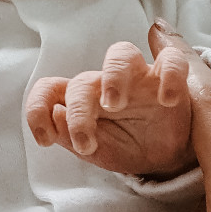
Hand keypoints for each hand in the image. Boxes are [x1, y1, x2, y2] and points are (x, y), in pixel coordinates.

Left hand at [25, 26, 194, 177]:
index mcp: (82, 100)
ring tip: (115, 104)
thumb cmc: (127, 146)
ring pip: (121, 53)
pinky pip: (171, 61)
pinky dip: (169, 75)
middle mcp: (106, 83)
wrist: (166, 158)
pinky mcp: (168, 78)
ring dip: (114, 76)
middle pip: (84, 80)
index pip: (50, 89)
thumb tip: (53, 116)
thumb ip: (71, 135)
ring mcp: (138, 77)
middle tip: (86, 143)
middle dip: (79, 112)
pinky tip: (167, 100)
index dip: (39, 108)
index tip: (45, 139)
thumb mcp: (96, 150)